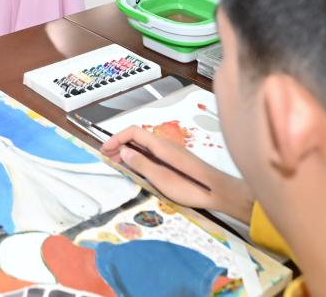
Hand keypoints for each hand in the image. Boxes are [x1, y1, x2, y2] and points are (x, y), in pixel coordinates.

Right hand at [101, 126, 253, 222]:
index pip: (133, 132)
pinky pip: (152, 151)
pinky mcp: (176, 159)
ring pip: (144, 144)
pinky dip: (139, 155)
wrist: (220, 192)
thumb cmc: (191, 187)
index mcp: (160, 146)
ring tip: (118, 162)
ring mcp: (171, 151)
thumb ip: (141, 164)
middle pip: (137, 136)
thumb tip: (123, 151)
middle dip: (120, 143)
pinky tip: (137, 167)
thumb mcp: (161, 179)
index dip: (116, 138)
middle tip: (107, 156)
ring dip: (128, 150)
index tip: (104, 149)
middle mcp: (165, 144)